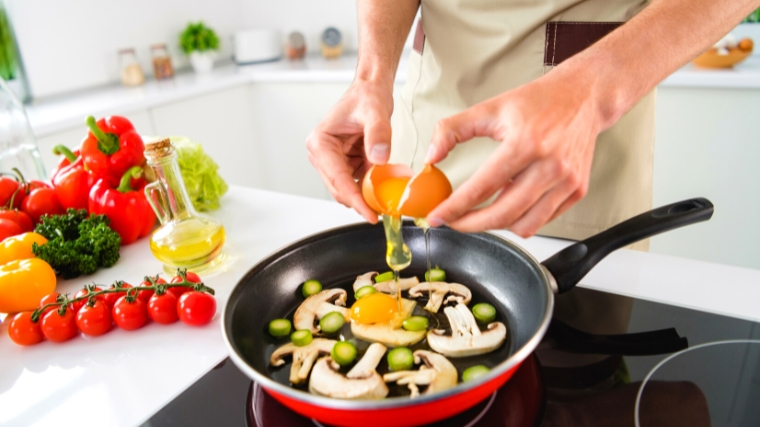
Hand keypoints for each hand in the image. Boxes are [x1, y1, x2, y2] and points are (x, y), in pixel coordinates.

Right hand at [306, 80, 393, 222]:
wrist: (371, 90)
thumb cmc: (367, 96)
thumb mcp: (375, 111)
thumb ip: (378, 133)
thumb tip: (379, 158)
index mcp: (320, 142)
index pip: (337, 178)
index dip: (354, 199)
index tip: (370, 214)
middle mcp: (322, 154)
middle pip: (339, 189)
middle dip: (360, 202)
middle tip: (382, 213)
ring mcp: (333, 161)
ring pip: (348, 189)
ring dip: (366, 196)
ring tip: (386, 200)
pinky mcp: (345, 164)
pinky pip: (357, 182)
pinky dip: (370, 187)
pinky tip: (384, 187)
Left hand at [425, 68, 605, 236]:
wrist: (584, 96)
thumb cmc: (539, 101)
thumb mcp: (490, 108)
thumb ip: (452, 130)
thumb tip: (431, 157)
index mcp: (525, 143)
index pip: (482, 187)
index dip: (455, 207)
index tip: (438, 216)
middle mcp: (550, 165)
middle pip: (503, 214)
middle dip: (471, 225)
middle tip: (454, 222)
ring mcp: (567, 181)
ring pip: (524, 225)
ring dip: (498, 225)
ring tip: (483, 212)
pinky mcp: (577, 190)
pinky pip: (543, 220)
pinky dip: (521, 219)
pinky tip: (510, 203)